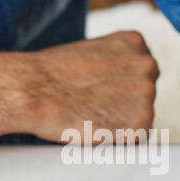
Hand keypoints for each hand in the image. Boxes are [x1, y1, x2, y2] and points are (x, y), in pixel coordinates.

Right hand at [20, 29, 158, 141]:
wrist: (32, 91)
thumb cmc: (50, 74)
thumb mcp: (89, 51)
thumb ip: (114, 61)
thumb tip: (123, 82)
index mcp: (134, 41)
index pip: (140, 69)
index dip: (118, 83)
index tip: (97, 87)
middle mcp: (147, 64)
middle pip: (144, 91)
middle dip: (124, 101)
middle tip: (92, 103)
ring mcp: (146, 94)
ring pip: (140, 115)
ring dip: (120, 120)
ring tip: (89, 114)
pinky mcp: (141, 123)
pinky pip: (135, 137)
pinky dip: (118, 139)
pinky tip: (95, 127)